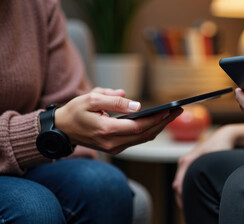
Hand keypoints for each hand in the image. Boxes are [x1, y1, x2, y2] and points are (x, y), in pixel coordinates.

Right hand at [54, 87, 182, 153]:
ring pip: (143, 139)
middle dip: (164, 122)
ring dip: (159, 127)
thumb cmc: (75, 112)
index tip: (170, 110)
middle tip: (178, 110)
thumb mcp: (91, 99)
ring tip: (172, 114)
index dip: (156, 119)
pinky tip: (158, 122)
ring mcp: (115, 147)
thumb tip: (136, 104)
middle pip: (145, 134)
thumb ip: (114, 101)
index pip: (138, 127)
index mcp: (106, 130)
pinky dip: (149, 131)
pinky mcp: (116, 147)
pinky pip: (137, 140)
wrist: (62, 130)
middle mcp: (113, 143)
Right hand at [172, 125, 235, 208]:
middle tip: (190, 214)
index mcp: (186, 161)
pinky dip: (187, 190)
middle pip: (177, 186)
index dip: (183, 199)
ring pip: (179, 184)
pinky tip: (194, 199)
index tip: (189, 210)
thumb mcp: (213, 157)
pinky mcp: (189, 165)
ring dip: (184, 196)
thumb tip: (198, 181)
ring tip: (191, 209)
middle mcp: (183, 162)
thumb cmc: (220, 147)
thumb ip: (205, 169)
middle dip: (182, 200)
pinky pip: (184, 180)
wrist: (223, 137)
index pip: (178, 185)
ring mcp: (185, 163)